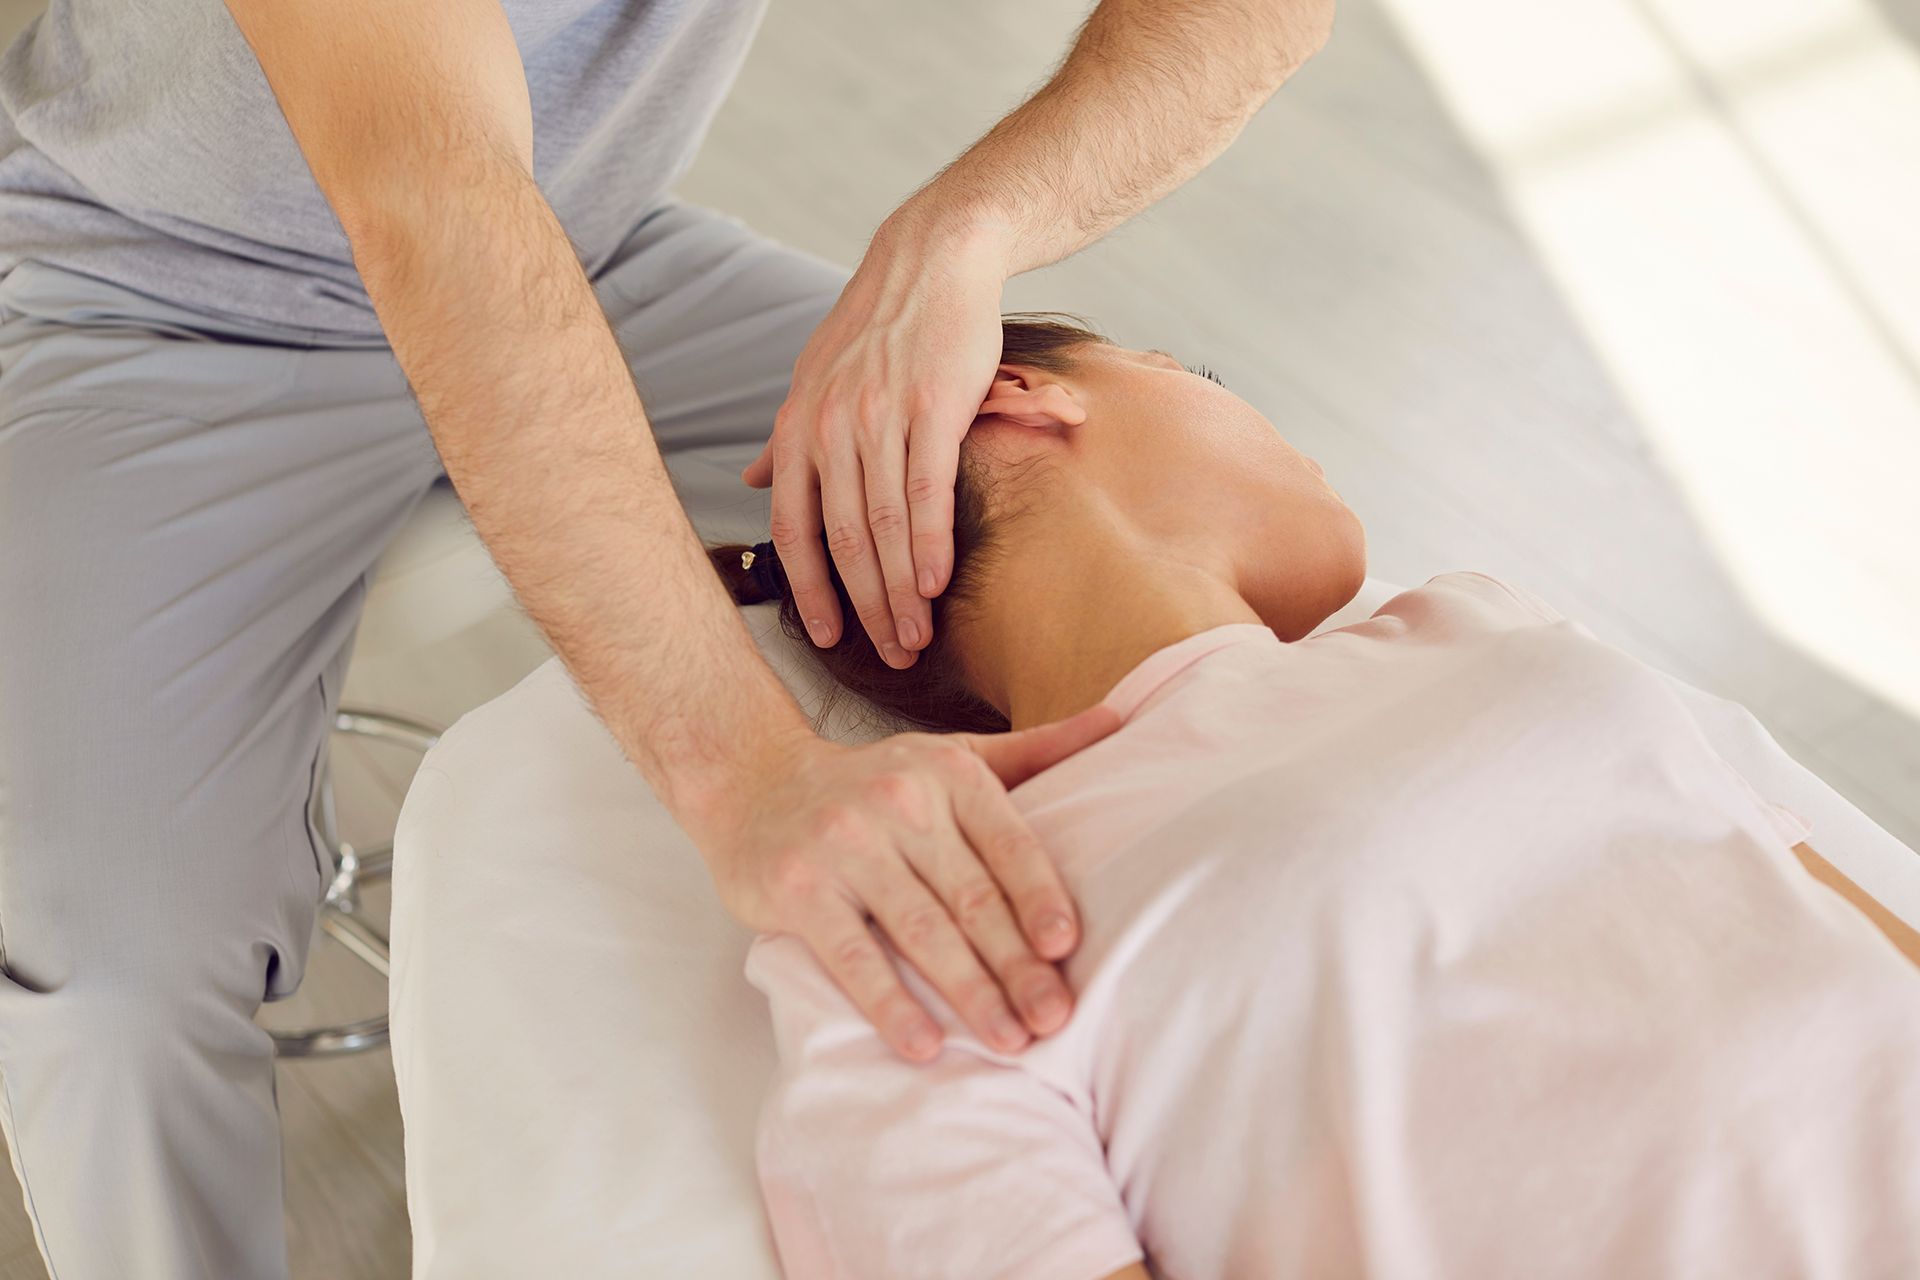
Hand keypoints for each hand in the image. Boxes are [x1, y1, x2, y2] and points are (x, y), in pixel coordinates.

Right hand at [704, 703, 1120, 1059]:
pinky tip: (923, 1043)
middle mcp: (897, 802)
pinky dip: (889, 1004)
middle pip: (971, 898)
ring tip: (1007, 1040)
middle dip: (1018, 966)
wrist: (752, 780)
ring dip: (969, 993)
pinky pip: (853, 956)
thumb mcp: (951, 757)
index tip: (1066, 948)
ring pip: (921, 932)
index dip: (1039, 898)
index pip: (1007, 844)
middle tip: (1053, 1019)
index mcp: (947, 774)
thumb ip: (1034, 751)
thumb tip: (1122, 723)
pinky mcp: (798, 889)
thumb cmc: (871, 783)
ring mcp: (844, 846)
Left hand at [743, 212, 1009, 667]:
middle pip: (843, 539)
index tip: (826, 638)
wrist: (932, 260)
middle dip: (866, 607)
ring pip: (886, 524)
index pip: (794, 528)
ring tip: (917, 636)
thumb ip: (785, 439)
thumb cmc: (878, 326)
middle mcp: (831, 425)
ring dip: (902, 591)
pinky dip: (930, 543)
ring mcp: (879, 416)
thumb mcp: (813, 377)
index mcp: (799, 427)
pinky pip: (928, 489)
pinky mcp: (933, 406)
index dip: (808, 590)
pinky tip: (938, 584)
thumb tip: (749, 483)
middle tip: (892, 654)